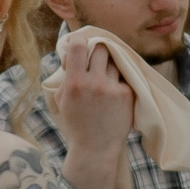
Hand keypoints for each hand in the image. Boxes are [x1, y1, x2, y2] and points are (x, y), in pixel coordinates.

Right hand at [53, 30, 134, 188]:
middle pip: (100, 48)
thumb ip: (67, 76)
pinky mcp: (128, 94)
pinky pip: (124, 76)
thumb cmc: (75, 123)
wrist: (95, 148)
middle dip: (97, 50)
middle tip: (95, 59)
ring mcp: (113, 88)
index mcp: (74, 83)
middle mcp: (94, 83)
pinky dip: (119, 80)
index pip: (79, 46)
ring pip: (114, 61)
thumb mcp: (62, 99)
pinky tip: (113, 92)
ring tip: (105, 78)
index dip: (79, 40)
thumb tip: (71, 52)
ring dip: (109, 65)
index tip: (80, 42)